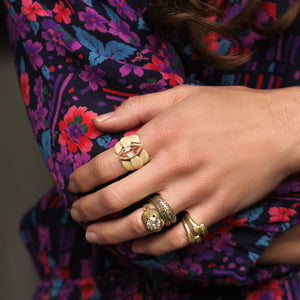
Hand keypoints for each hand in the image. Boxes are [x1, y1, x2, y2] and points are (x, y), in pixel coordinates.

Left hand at [69, 85, 298, 254]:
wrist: (280, 128)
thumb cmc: (230, 107)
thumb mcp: (182, 95)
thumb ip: (137, 107)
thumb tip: (99, 120)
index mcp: (164, 133)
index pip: (108, 162)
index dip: (84, 177)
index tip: (74, 184)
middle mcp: (175, 165)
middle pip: (117, 197)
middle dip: (88, 209)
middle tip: (76, 213)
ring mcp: (196, 191)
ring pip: (142, 223)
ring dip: (111, 234)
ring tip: (94, 235)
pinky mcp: (216, 209)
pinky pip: (178, 237)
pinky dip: (153, 247)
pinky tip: (137, 247)